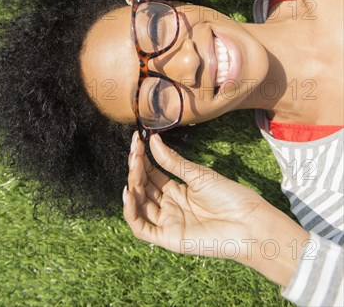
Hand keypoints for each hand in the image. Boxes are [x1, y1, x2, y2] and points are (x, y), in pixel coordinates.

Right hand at [123, 132, 308, 286]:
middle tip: (135, 150)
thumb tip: (153, 140)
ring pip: (140, 205)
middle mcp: (170, 206)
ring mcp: (168, 222)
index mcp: (177, 190)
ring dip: (133, 185)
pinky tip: (130, 193)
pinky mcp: (168, 238)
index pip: (151, 173)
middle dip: (136, 168)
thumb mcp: (198, 174)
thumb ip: (172, 161)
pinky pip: (142, 228)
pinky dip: (131, 212)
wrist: (248, 222)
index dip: (142, 158)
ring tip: (134, 166)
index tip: (136, 140)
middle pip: (144, 187)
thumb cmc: (229, 196)